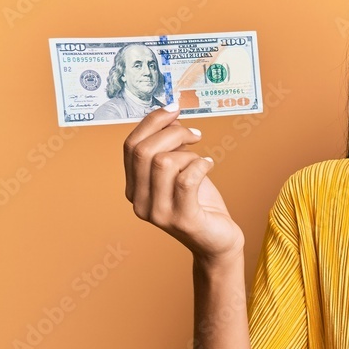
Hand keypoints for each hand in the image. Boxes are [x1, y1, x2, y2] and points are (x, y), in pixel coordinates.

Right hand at [123, 101, 243, 261]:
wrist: (217, 240)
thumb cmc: (200, 202)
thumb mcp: (180, 170)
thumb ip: (170, 147)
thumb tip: (171, 115)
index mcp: (133, 187)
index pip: (130, 145)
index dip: (152, 122)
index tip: (174, 108)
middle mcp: (139, 202)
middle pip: (143, 151)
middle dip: (172, 132)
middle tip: (195, 134)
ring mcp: (159, 213)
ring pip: (163, 162)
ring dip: (188, 153)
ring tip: (200, 159)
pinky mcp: (183, 219)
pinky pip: (186, 180)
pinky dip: (200, 165)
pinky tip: (209, 164)